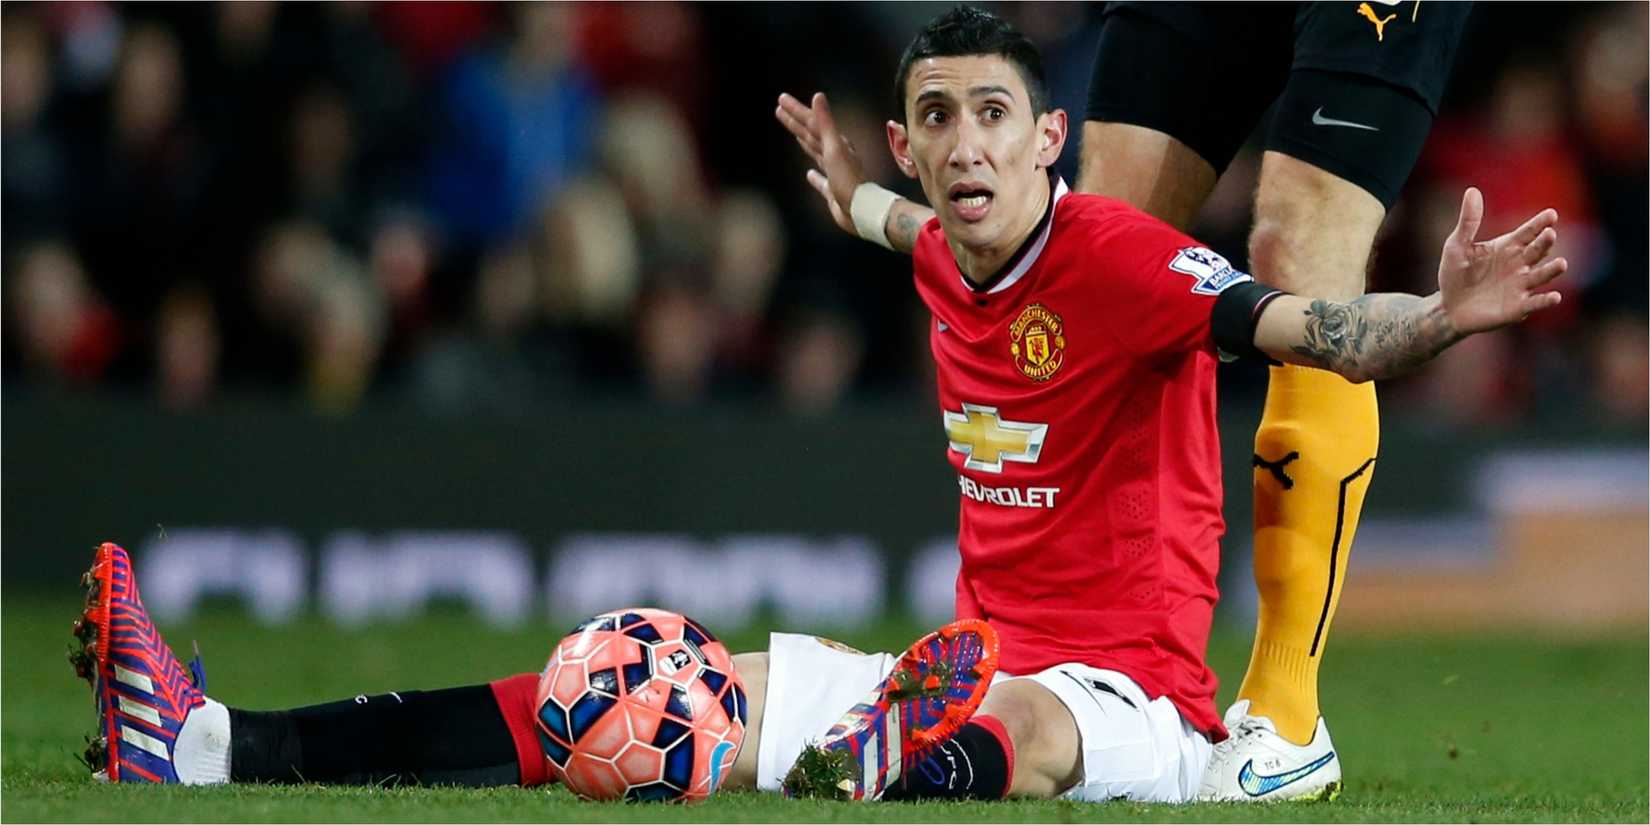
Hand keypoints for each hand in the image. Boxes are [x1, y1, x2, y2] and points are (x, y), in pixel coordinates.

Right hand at [775, 92, 865, 234]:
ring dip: (804, 141)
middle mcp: (834, 155)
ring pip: (815, 152)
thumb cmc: (848, 178)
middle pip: (811, 133)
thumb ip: (825, 123)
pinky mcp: (832, 190)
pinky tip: (809, 174)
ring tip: (795, 133)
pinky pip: (820, 180)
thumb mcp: (834, 147)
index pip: (811, 122)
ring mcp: (833, 172)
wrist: (860, 209)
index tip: (781, 100)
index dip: (796, 111)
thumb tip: (817, 96)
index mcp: (834, 143)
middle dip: (796, 121)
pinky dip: (814, 177)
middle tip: (780, 108)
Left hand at [1437, 187, 1566, 336]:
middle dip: (1545, 243)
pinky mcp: (1517, 308)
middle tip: (1550, 234)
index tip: (1551, 214)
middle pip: (1537, 251)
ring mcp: (1520, 286)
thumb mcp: (1457, 246)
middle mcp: (1519, 264)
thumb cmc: (1455, 273)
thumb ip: (1468, 221)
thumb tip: (1472, 190)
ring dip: (1552, 270)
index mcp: (1508, 247)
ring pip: (1541, 276)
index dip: (1539, 223)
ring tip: (1561, 263)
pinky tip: (1555, 297)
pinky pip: (1534, 303)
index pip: (1528, 232)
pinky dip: (1545, 301)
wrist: (1448, 307)